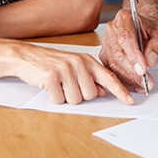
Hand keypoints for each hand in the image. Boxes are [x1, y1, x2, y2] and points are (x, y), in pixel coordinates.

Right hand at [14, 44, 134, 104]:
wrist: (27, 56)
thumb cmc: (51, 63)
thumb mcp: (74, 67)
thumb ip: (90, 78)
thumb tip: (103, 92)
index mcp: (87, 60)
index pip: (109, 77)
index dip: (120, 91)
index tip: (131, 101)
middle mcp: (79, 63)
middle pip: (91, 94)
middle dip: (80, 95)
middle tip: (68, 85)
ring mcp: (66, 69)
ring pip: (76, 99)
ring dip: (66, 97)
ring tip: (58, 84)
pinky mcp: (52, 76)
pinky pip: (59, 100)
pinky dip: (54, 98)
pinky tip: (49, 86)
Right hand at [99, 8, 157, 91]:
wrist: (145, 29)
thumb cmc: (152, 29)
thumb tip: (150, 60)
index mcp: (124, 18)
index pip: (126, 37)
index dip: (134, 55)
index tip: (143, 69)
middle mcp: (112, 29)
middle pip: (118, 53)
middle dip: (132, 71)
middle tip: (146, 81)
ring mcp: (106, 42)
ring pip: (113, 64)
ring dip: (128, 78)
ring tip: (143, 85)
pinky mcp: (105, 55)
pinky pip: (111, 70)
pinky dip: (123, 80)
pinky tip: (135, 85)